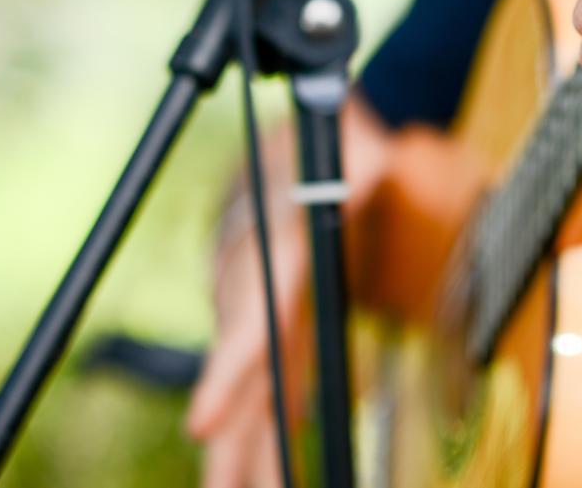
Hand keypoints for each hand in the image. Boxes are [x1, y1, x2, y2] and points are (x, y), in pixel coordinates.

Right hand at [186, 100, 392, 487]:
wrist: (316, 128)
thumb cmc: (341, 138)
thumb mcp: (360, 142)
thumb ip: (367, 157)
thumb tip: (376, 161)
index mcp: (275, 238)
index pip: (251, 309)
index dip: (229, 366)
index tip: (204, 420)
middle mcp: (254, 275)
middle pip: (238, 365)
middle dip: (227, 434)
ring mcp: (259, 297)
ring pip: (245, 379)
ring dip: (241, 443)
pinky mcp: (275, 312)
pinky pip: (262, 375)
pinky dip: (258, 423)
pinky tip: (263, 469)